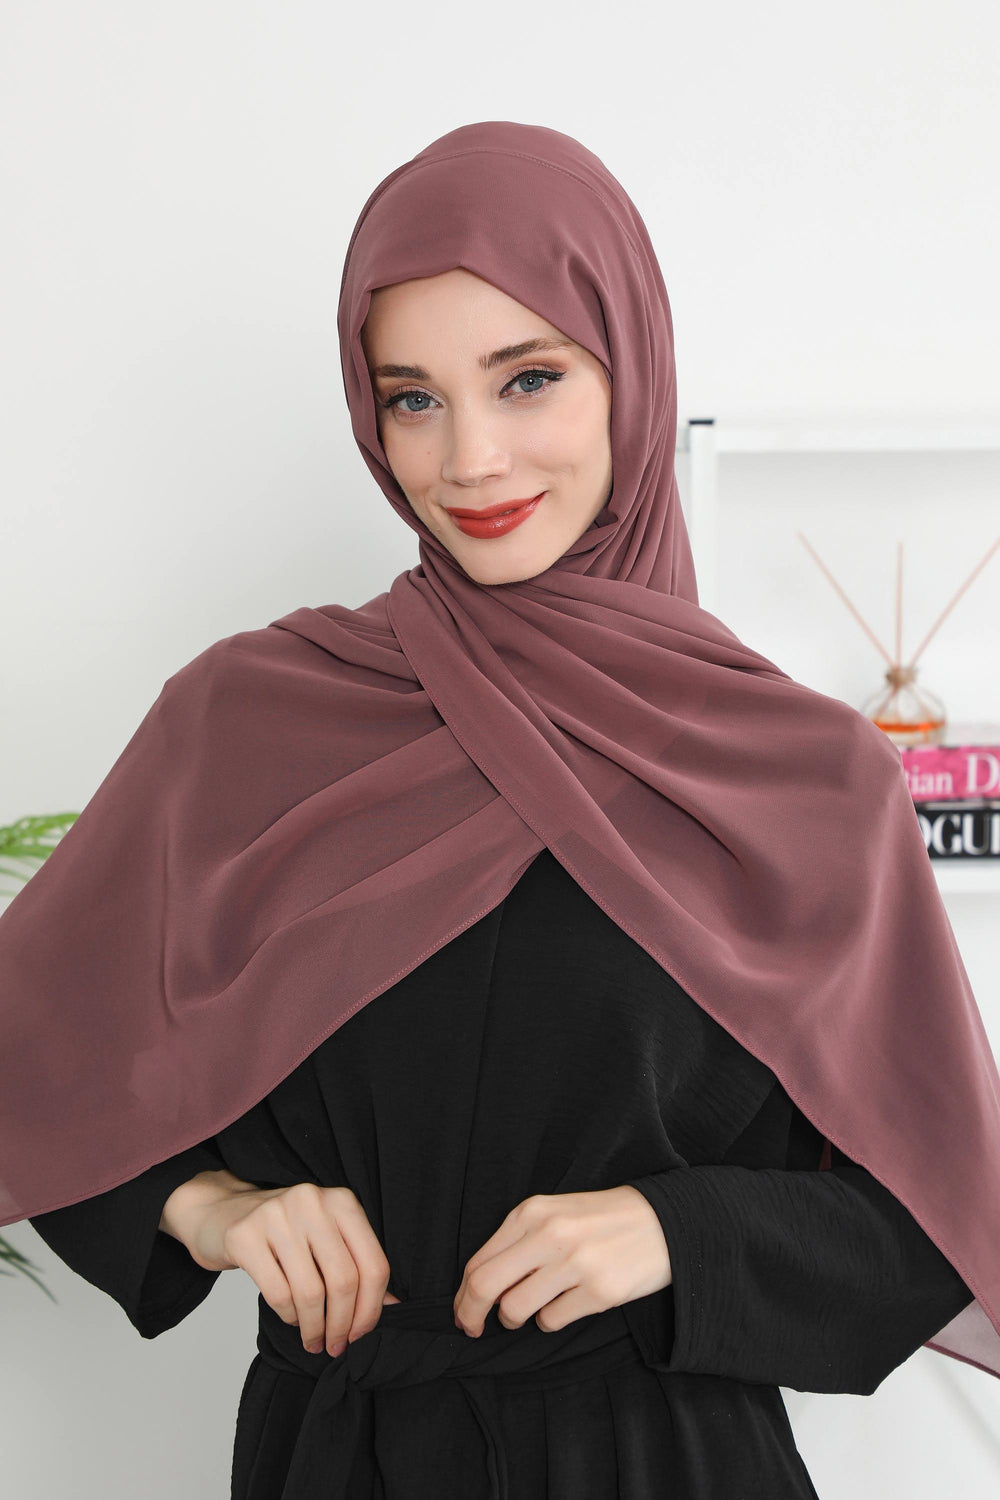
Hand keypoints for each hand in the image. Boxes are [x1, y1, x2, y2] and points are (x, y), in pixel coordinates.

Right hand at [162, 1173, 400, 1356]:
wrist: (222, 1212)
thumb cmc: (283, 1232)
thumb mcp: (326, 1237)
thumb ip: (358, 1265)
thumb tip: (396, 1305)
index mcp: (341, 1201)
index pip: (373, 1263)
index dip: (372, 1308)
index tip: (361, 1333)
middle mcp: (312, 1202)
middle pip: (344, 1280)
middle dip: (342, 1324)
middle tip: (336, 1346)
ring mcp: (276, 1216)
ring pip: (311, 1292)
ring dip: (315, 1328)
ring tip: (314, 1340)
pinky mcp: (245, 1236)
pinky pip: (278, 1294)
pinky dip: (289, 1318)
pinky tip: (291, 1320)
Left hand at [452, 1185, 670, 1337]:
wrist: (661, 1221)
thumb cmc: (599, 1220)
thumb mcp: (554, 1214)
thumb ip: (517, 1242)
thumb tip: (479, 1287)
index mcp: (532, 1212)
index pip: (479, 1261)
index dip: (463, 1294)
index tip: (463, 1310)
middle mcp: (550, 1234)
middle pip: (485, 1286)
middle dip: (470, 1314)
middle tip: (472, 1328)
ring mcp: (575, 1263)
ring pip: (515, 1309)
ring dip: (514, 1319)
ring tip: (530, 1310)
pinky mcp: (599, 1291)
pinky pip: (551, 1321)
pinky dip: (549, 1321)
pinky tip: (564, 1305)